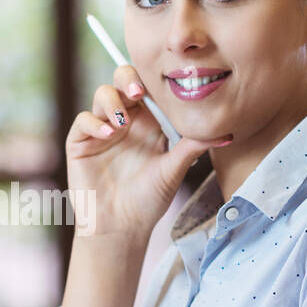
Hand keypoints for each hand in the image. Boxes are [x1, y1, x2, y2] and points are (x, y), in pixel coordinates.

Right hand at [65, 64, 231, 241]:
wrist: (122, 227)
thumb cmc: (149, 200)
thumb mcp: (174, 170)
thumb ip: (193, 148)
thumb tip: (226, 134)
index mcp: (148, 123)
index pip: (148, 88)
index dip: (152, 80)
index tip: (162, 86)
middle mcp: (125, 121)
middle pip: (122, 82)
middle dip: (128, 79)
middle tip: (138, 92)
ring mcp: (101, 130)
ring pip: (102, 95)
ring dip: (112, 102)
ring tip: (123, 122)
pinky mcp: (80, 143)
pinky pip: (83, 120)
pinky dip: (95, 122)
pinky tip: (109, 134)